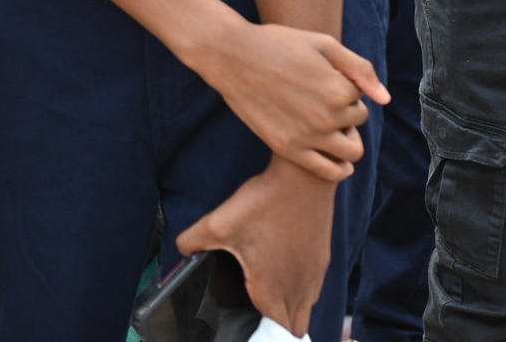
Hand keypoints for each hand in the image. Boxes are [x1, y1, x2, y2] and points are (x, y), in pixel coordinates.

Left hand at [176, 158, 335, 336]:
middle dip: (278, 330)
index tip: (252, 331)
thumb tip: (182, 251)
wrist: (303, 179)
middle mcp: (299, 289)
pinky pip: (313, 289)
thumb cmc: (263, 203)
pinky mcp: (323, 260)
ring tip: (269, 300)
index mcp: (273, 289)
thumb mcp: (218, 223)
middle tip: (258, 320)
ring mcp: (315, 275)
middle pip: (296, 328)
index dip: (265, 337)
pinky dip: (301, 293)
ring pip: (307, 309)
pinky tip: (283, 275)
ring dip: (291, 311)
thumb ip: (193, 241)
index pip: (278, 333)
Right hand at [187, 19, 385, 179]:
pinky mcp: (288, 148)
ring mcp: (307, 136)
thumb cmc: (277, 44)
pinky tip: (338, 161)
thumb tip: (386, 99)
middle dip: (346, 110)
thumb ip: (360, 69)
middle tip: (322, 97)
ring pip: (352, 151)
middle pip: (357, 121)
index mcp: (338, 89)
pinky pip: (328, 172)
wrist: (231, 55)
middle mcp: (327, 117)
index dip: (345, 85)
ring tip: (326, 123)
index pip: (362, 97)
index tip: (323, 76)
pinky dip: (340, 169)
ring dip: (346, 137)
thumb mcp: (323, 44)